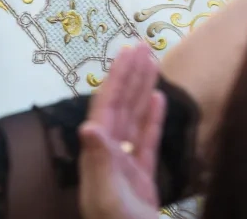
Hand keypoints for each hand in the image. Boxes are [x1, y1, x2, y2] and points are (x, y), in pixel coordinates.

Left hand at [79, 47, 165, 218]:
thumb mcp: (110, 201)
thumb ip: (100, 164)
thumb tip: (88, 126)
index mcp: (99, 159)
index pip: (106, 108)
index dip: (116, 79)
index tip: (128, 52)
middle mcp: (109, 159)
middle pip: (119, 107)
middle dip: (128, 76)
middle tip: (141, 46)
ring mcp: (126, 169)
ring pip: (133, 120)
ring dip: (141, 91)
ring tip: (152, 63)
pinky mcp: (142, 181)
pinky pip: (146, 143)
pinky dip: (152, 119)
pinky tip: (159, 100)